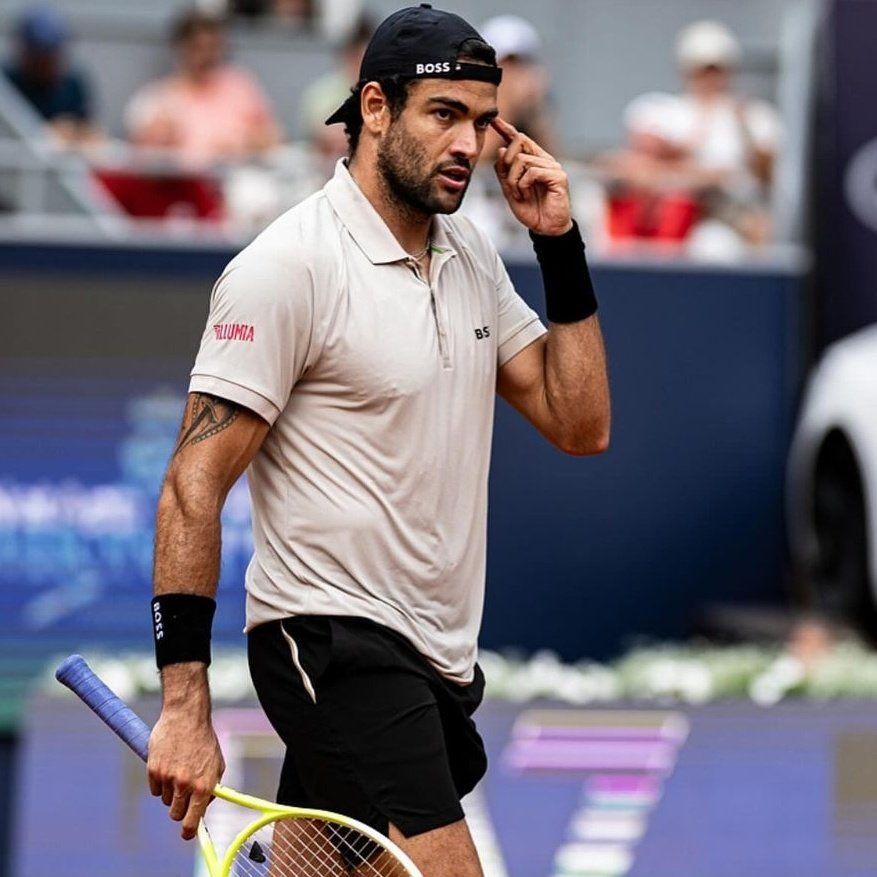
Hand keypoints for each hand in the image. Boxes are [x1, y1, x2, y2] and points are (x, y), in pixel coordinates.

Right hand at [147, 707, 224, 839]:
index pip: (192, 820)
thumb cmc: (204, 739)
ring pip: (166, 801)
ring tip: (179, 770)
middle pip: (176, 814)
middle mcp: (185, 785)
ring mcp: (168, 778)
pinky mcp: (153, 770)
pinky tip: (168, 765)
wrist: (186, 715)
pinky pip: (155, 789)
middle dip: (179, 809)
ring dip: (171, 792)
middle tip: (182, 797)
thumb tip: (205, 806)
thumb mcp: (217, 762)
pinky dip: (160, 783)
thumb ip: (212, 786)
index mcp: (204, 785)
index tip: (187, 834)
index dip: (189, 831)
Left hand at [491, 117, 572, 235]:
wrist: (546, 228)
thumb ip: (504, 171)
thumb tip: (501, 149)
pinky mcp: (558, 176)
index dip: (506, 129)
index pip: (519, 139)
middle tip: (508, 182)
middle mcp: (544, 159)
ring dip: (513, 180)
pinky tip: (525, 195)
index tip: (494, 121)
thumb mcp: (510, 190)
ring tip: (519, 195)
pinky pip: (532, 171)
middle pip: (519, 141)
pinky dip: (523, 185)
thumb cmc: (531, 210)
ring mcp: (552, 166)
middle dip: (506, 161)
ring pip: (522, 159)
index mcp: (533, 160)